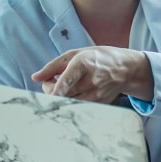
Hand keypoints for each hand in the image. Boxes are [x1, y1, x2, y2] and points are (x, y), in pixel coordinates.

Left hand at [32, 47, 153, 104]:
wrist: (125, 68)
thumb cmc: (97, 58)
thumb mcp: (75, 54)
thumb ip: (53, 66)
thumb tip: (35, 78)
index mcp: (84, 63)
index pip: (67, 80)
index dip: (55, 90)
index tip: (47, 95)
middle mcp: (91, 80)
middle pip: (63, 94)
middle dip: (50, 91)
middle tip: (50, 83)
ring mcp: (97, 94)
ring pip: (70, 103)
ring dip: (60, 98)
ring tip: (64, 87)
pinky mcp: (100, 104)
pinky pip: (79, 107)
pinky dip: (71, 102)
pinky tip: (74, 93)